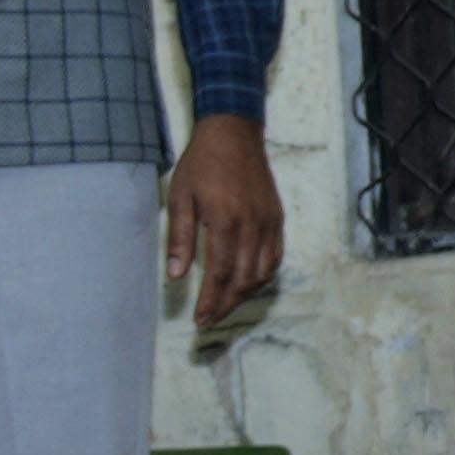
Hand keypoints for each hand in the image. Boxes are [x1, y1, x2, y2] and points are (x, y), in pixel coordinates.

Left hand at [165, 112, 285, 332]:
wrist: (234, 133)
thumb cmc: (201, 164)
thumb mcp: (180, 196)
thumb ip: (179, 237)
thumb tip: (176, 275)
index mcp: (226, 220)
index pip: (219, 273)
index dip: (211, 300)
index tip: (200, 318)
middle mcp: (253, 225)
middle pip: (243, 279)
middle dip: (226, 304)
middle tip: (209, 320)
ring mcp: (269, 222)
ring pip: (263, 272)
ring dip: (244, 294)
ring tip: (224, 306)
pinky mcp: (278, 218)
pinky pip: (275, 257)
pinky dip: (263, 276)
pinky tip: (247, 284)